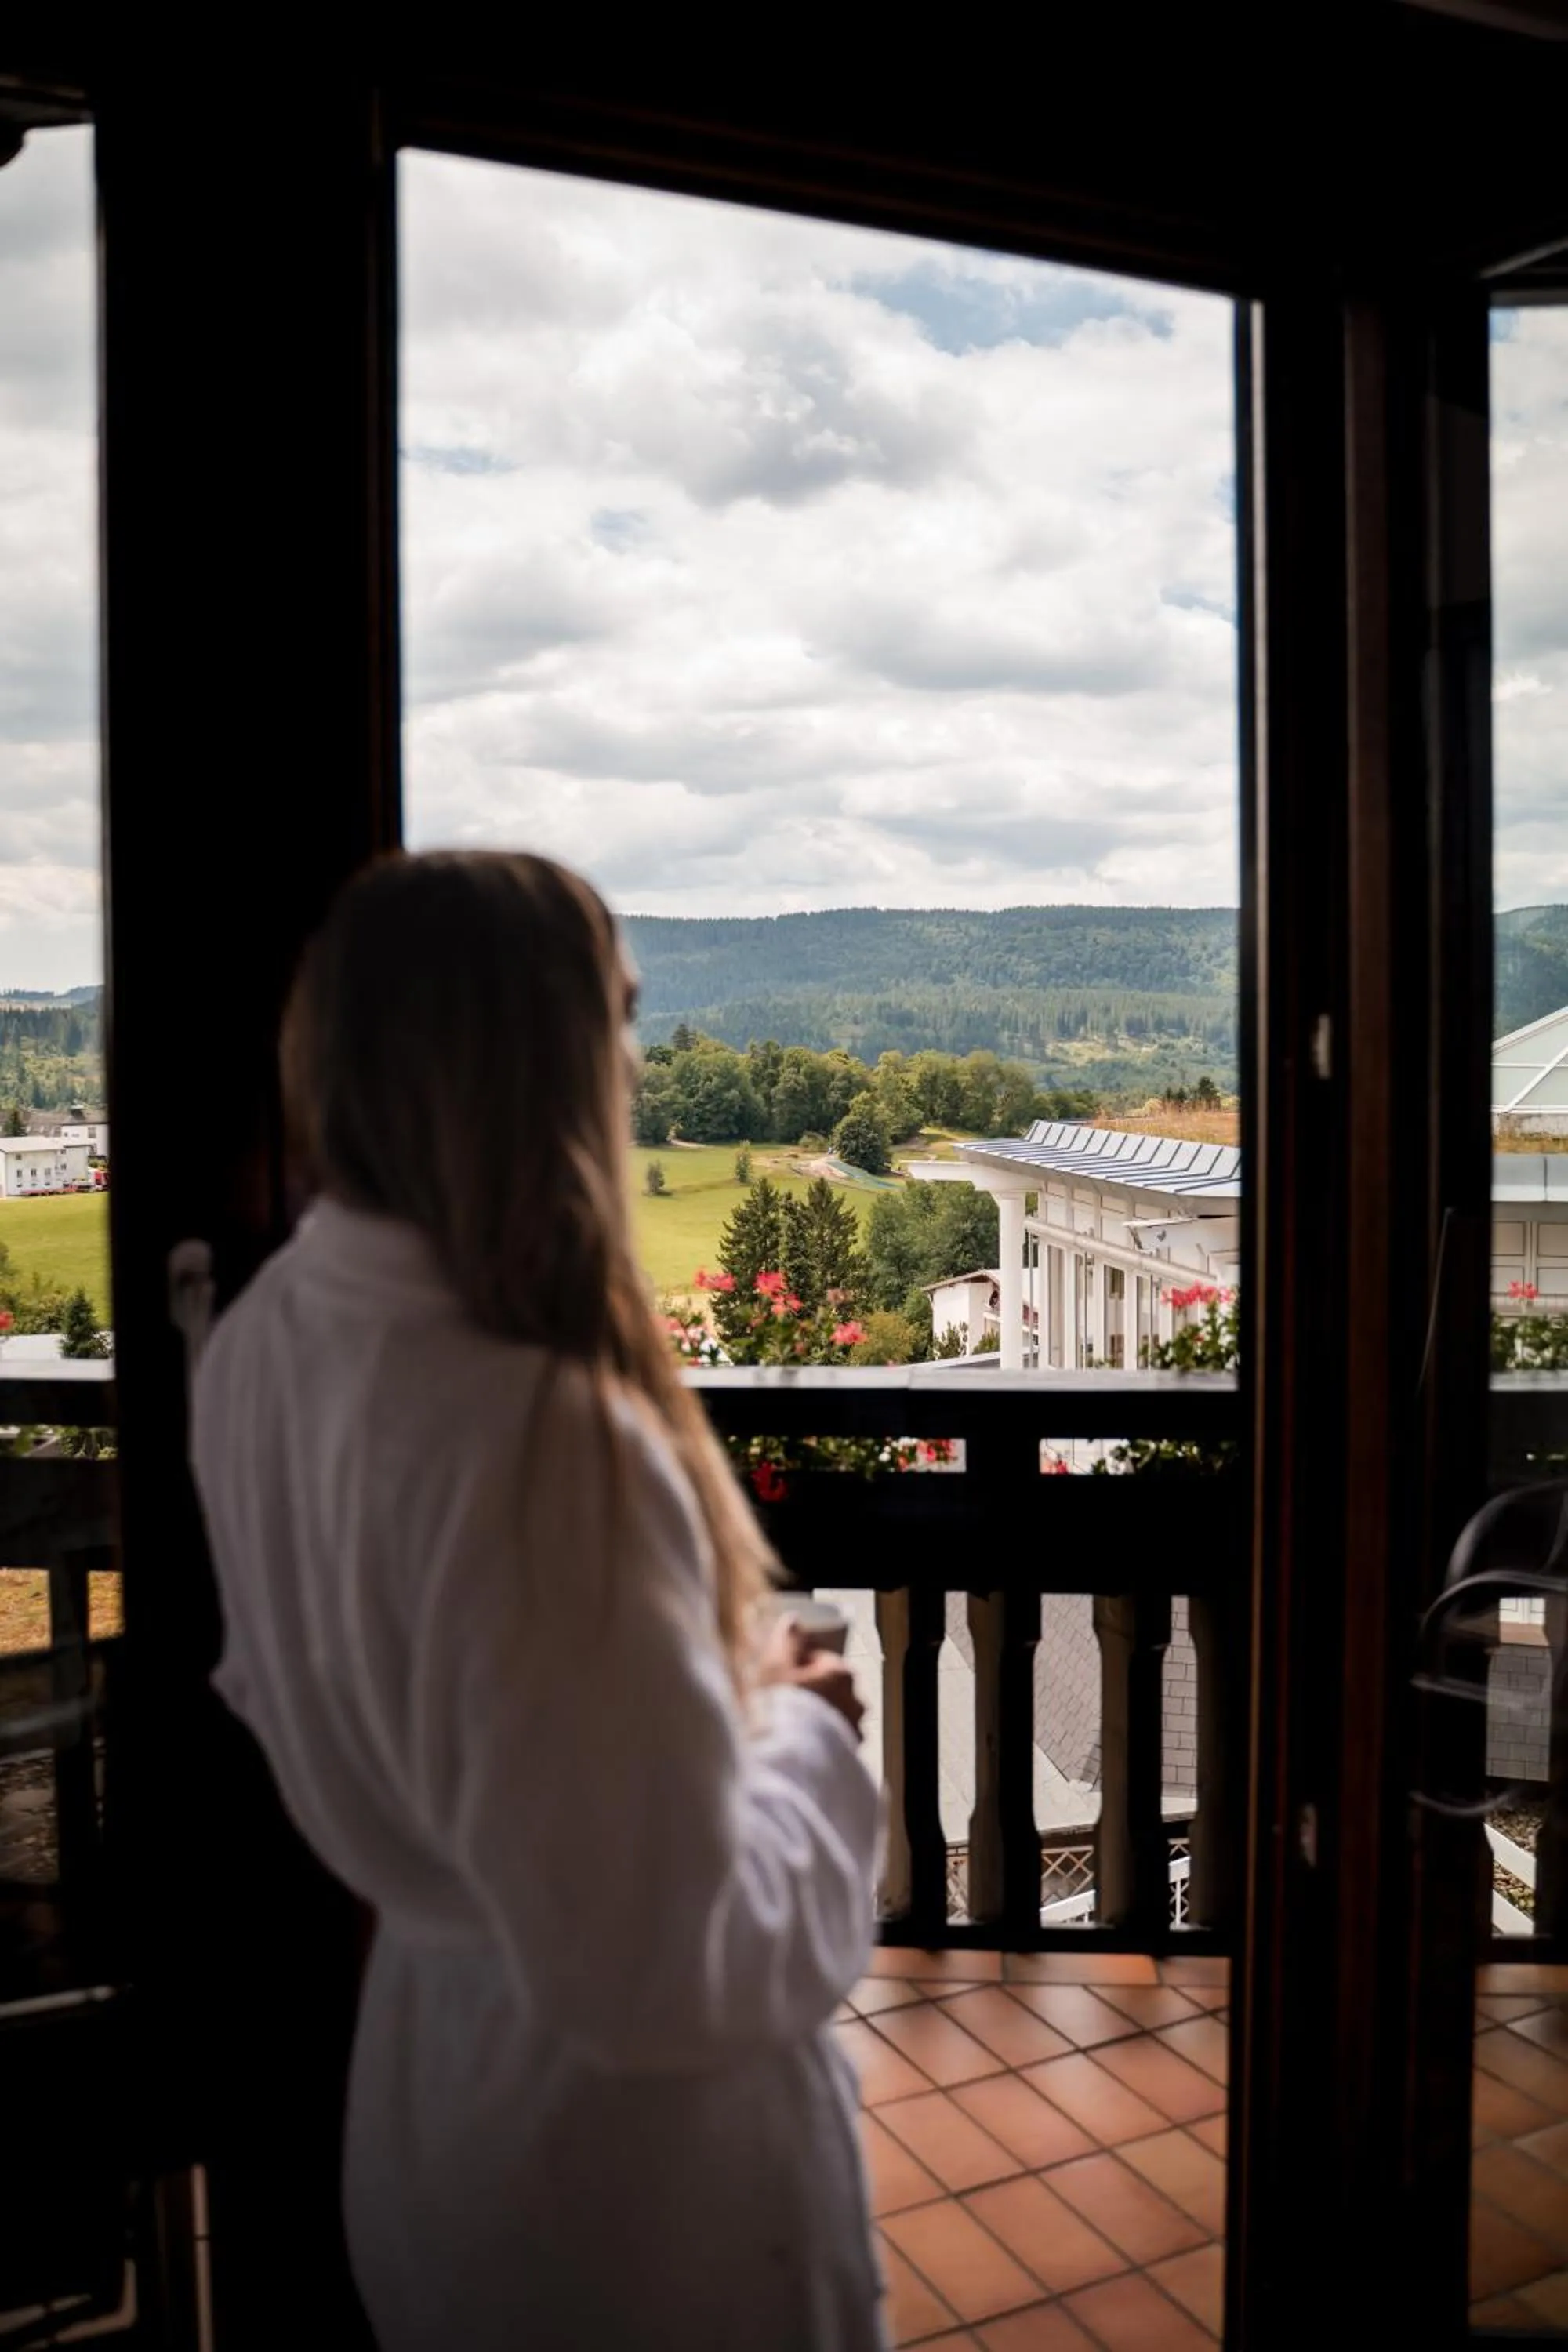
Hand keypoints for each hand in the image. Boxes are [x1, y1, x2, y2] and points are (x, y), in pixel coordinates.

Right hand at [757, 1613, 864, 1742]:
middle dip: (812, 1691)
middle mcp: (854, 1700)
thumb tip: (794, 1622)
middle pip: (830, 1687)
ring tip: (791, 1725)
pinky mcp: (848, 1754)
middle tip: (785, 1700)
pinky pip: (833, 1740)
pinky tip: (801, 1743)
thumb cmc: (782, 1708)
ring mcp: (853, 1729)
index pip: (822, 1660)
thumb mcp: (776, 1665)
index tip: (783, 1675)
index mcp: (840, 1673)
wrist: (788, 1758)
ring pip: (834, 1714)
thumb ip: (788, 1640)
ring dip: (818, 1716)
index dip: (799, 1665)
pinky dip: (820, 1739)